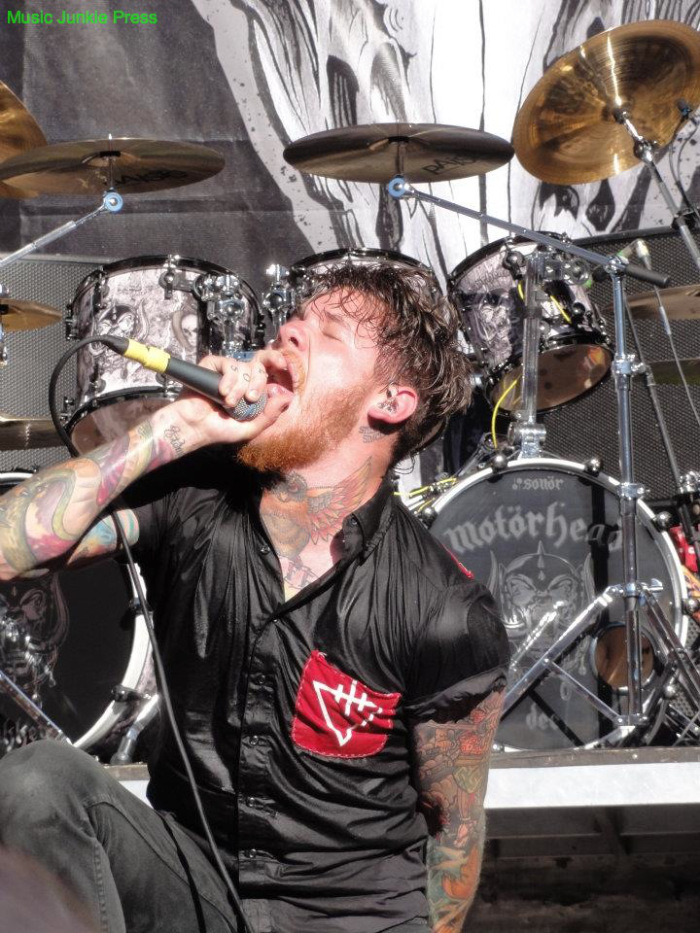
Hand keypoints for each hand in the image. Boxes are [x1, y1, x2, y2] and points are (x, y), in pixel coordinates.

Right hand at [152, 348, 291, 450]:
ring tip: (229, 403)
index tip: (283, 364)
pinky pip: (229, 364)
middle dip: (258, 382)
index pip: (267, 369)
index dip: (276, 360)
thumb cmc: (220, 429)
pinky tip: (222, 392)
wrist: (195, 428)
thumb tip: (287, 396)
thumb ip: (269, 415)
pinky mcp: (212, 365)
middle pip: (259, 365)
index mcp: (251, 388)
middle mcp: (241, 377)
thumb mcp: (251, 427)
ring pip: (244, 367)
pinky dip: (229, 379)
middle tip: (250, 398)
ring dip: (239, 387)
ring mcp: (226, 370)